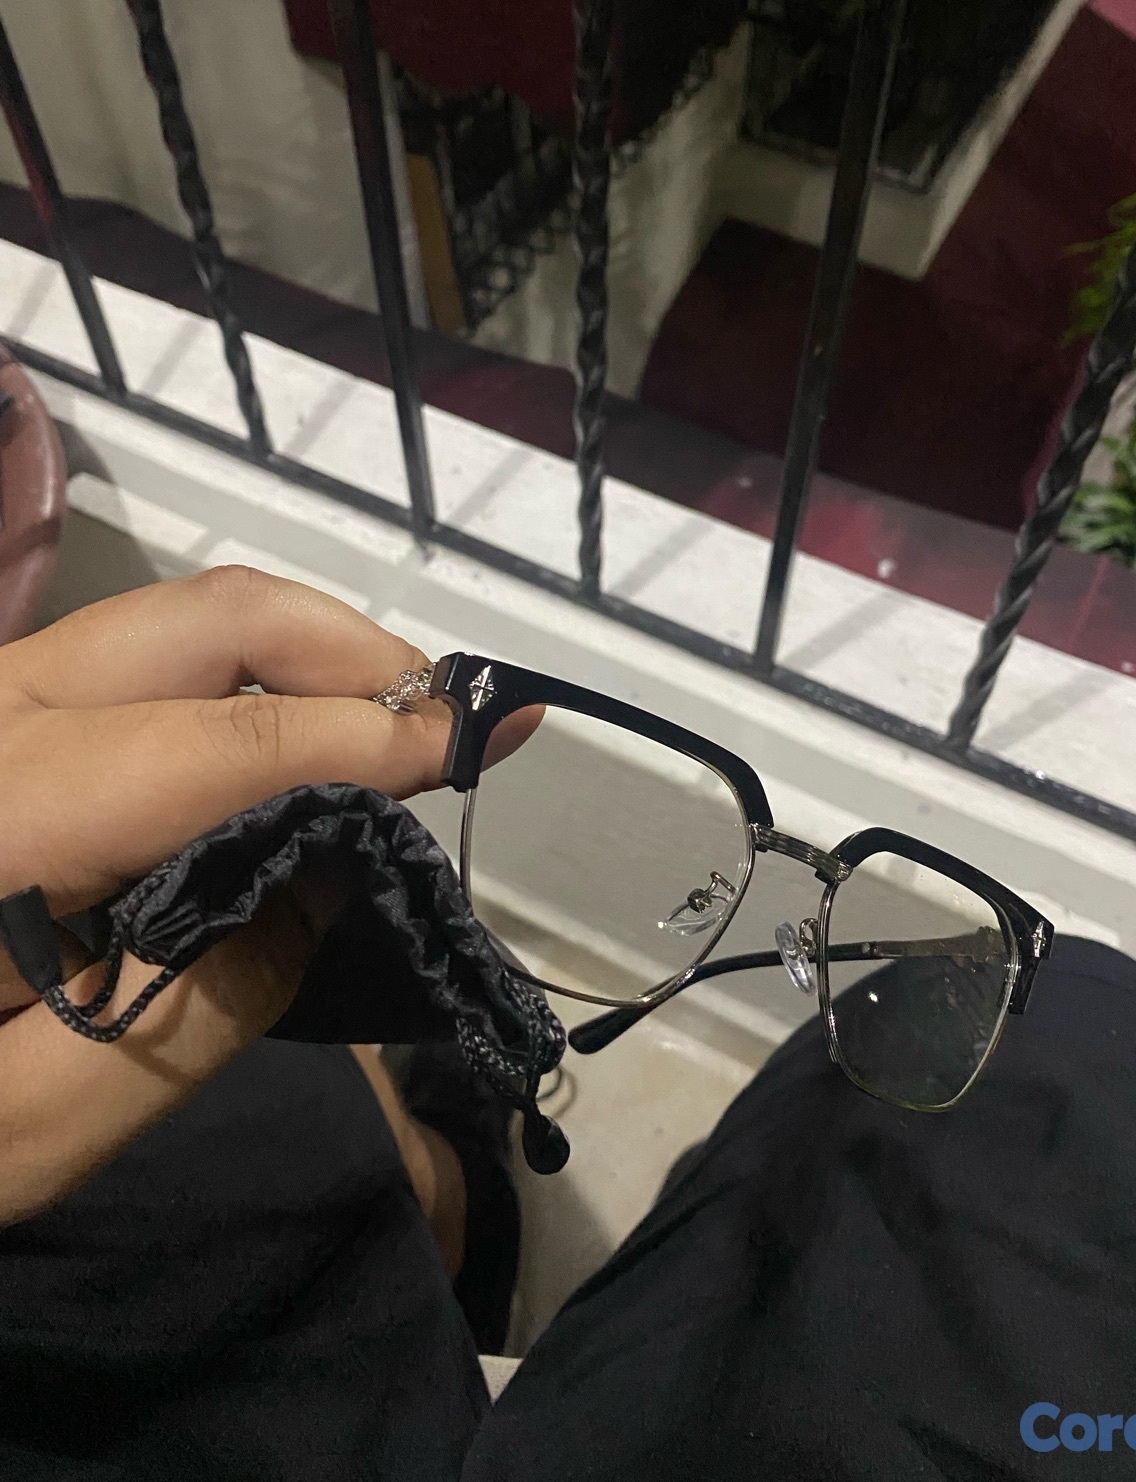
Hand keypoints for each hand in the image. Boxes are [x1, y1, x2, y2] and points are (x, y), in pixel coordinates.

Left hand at [0, 567, 538, 1222]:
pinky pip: (157, 660)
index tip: (481, 740)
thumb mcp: (41, 1126)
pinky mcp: (11, 716)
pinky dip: (261, 678)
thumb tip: (326, 867)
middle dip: (350, 649)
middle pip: (203, 617)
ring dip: (313, 654)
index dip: (360, 739)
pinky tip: (314, 738)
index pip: (212, 744)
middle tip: (451, 721)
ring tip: (402, 730)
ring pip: (183, 619)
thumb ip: (210, 1001)